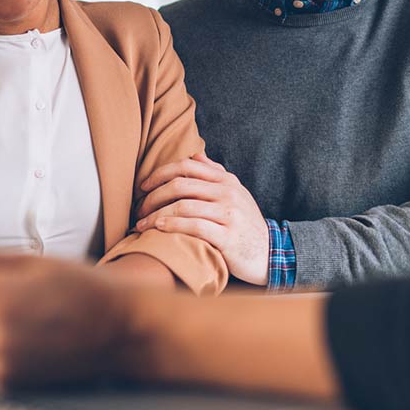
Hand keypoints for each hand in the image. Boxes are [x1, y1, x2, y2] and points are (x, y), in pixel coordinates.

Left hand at [135, 154, 269, 285]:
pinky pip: (194, 226)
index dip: (160, 173)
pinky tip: (159, 229)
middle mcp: (228, 193)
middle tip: (139, 208)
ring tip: (141, 223)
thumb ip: (215, 174)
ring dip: (156, 214)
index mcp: (226, 180)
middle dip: (153, 196)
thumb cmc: (245, 224)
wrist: (270, 253)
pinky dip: (172, 226)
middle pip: (181, 185)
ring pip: (184, 206)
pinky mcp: (228, 236)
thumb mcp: (236, 194)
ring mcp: (229, 214)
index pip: (187, 166)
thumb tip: (196, 156)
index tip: (143, 186)